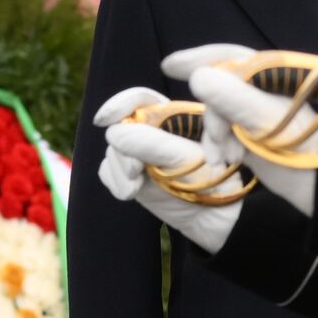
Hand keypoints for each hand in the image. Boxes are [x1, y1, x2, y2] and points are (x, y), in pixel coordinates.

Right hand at [94, 86, 241, 252]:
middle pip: (119, 127)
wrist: (214, 218)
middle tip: (135, 171)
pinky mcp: (132, 174)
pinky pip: (107, 171)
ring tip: (138, 187)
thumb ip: (154, 145)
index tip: (104, 120)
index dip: (120, 104)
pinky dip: (116, 183)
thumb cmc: (213, 183)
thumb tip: (114, 133)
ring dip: (120, 172)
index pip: (140, 99)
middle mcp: (154, 130)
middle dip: (122, 150)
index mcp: (174, 115)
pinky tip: (133, 193)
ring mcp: (141, 152)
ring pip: (111, 151)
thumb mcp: (187, 161)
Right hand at [163, 45, 317, 216]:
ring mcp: (260, 116)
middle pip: (222, 89)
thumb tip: (199, 77)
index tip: (169, 66)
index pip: (233, 58)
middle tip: (215, 142)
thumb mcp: (271, 123)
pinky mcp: (256, 138)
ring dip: (214, 136)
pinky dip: (218, 146)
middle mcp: (265, 92)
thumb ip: (237, 100)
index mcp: (274, 77)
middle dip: (211, 114)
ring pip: (220, 115)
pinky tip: (222, 163)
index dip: (200, 57)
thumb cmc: (307, 149)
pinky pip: (225, 134)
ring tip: (221, 159)